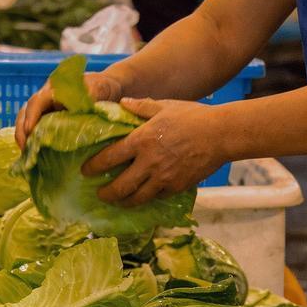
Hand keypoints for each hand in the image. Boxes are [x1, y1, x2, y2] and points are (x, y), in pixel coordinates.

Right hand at [14, 72, 123, 147]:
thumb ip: (89, 96)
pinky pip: (38, 131)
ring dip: (25, 138)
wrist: (109, 90)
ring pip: (28, 122)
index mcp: (55, 88)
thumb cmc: (103, 87)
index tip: (30, 130)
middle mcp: (46, 99)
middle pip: (26, 112)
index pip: (37, 101)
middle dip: (22, 130)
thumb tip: (81, 109)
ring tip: (26, 155)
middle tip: (24, 149)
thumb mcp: (100, 89)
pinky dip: (34, 143)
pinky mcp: (51, 122)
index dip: (31, 115)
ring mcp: (47, 111)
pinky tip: (35, 156)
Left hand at [85, 98, 227, 206]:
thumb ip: (141, 107)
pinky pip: (157, 196)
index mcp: (141, 140)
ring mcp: (163, 178)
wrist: (220, 135)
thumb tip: (123, 104)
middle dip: (106, 193)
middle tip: (100, 194)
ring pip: (138, 198)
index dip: (93, 167)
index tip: (85, 171)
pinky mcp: (177, 187)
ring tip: (119, 201)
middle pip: (120, 187)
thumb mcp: (164, 106)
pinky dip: (148, 197)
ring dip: (124, 202)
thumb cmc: (193, 116)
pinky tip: (144, 196)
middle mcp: (149, 163)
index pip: (109, 158)